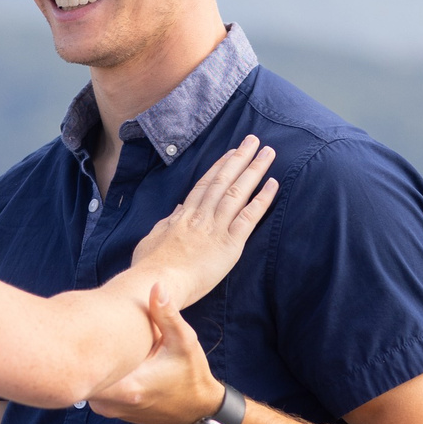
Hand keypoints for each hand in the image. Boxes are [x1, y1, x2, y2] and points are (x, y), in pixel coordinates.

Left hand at [89, 283, 225, 423]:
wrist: (195, 411)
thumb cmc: (190, 374)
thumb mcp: (184, 342)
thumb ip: (167, 315)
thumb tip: (156, 287)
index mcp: (127, 387)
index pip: (85, 369)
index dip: (78, 345)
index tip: (80, 326)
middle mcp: (111, 403)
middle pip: (79, 375)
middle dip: (80, 351)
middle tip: (81, 327)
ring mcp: (107, 409)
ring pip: (85, 381)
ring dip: (88, 363)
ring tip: (89, 339)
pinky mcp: (108, 409)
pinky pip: (92, 388)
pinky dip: (95, 373)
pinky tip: (102, 356)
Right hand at [128, 137, 277, 309]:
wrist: (154, 283)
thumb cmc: (149, 268)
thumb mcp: (152, 240)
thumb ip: (167, 224)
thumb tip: (177, 211)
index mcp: (182, 217)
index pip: (204, 186)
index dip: (219, 167)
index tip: (231, 153)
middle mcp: (200, 217)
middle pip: (223, 181)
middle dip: (240, 159)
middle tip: (253, 140)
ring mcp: (215, 228)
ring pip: (237, 192)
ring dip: (254, 170)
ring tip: (268, 152)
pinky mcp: (229, 244)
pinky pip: (249, 217)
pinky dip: (262, 200)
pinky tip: (273, 184)